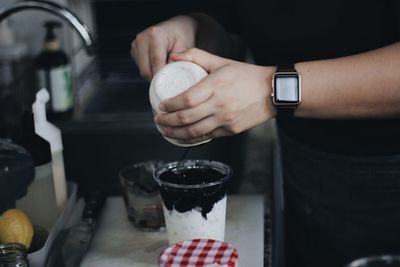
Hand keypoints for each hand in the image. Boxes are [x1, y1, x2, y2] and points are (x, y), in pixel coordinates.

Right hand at [131, 15, 196, 79]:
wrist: (175, 27)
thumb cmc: (181, 35)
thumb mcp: (185, 47)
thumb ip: (179, 61)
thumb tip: (171, 76)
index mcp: (155, 35)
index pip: (156, 63)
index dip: (163, 77)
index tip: (170, 86)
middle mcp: (142, 39)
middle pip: (146, 70)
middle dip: (158, 79)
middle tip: (170, 82)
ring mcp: (136, 45)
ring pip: (143, 72)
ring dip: (154, 76)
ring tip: (166, 72)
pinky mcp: (134, 50)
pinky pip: (141, 69)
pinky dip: (150, 71)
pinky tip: (159, 67)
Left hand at [155, 48, 276, 143]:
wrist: (272, 92)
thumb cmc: (247, 76)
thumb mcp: (222, 61)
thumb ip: (197, 56)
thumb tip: (174, 56)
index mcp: (216, 85)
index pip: (186, 100)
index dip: (170, 106)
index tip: (161, 105)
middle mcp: (220, 105)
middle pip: (186, 118)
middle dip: (167, 121)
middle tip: (158, 119)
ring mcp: (225, 119)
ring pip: (194, 132)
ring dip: (175, 133)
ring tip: (164, 130)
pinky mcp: (230, 130)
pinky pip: (206, 137)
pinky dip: (191, 139)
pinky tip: (181, 137)